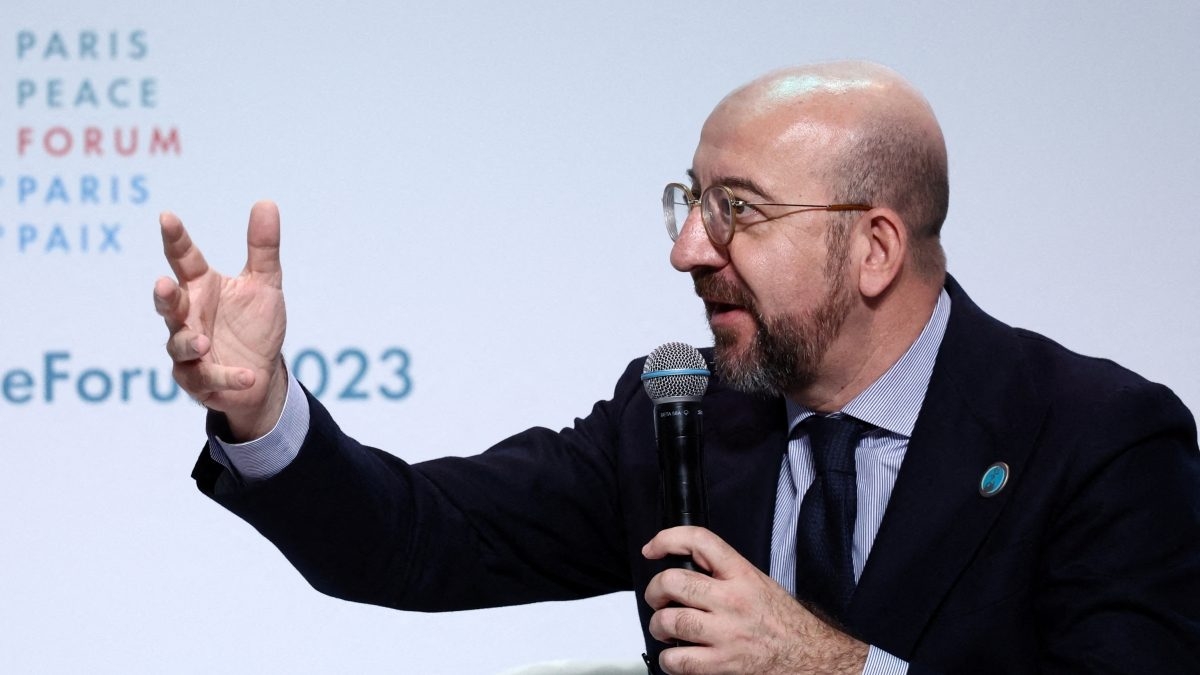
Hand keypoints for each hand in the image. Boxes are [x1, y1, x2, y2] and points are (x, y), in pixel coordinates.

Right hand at [153, 200, 287, 439]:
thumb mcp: (264, 284)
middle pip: (169, 304)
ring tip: (205, 342)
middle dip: (165, 296)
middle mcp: (189, 317)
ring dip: (190, 343)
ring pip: (179, 345)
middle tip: (164, 285)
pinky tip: (247, 375)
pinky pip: (208, 379)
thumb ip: (262, 248)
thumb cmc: (254, 325)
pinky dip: (227, 377)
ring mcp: (188, 350)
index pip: (183, 259)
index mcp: (201, 287)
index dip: (175, 239)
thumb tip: (266, 202)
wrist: (262, 374)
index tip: (167, 217)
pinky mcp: (198, 380)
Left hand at [643, 526, 867, 674]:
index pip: (699, 541)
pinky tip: (675, 656)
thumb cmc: (784, 621)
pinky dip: (669, 659)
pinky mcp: (723, 663)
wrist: (809, 655)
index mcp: (741, 574)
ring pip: (669, 621)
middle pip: (673, 582)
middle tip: (658, 599)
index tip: (653, 549)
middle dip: (655, 591)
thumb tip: (688, 566)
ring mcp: (726, 633)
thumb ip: (724, 572)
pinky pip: (679, 660)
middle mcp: (732, 600)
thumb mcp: (758, 582)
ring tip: (664, 628)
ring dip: (658, 626)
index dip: (667, 539)